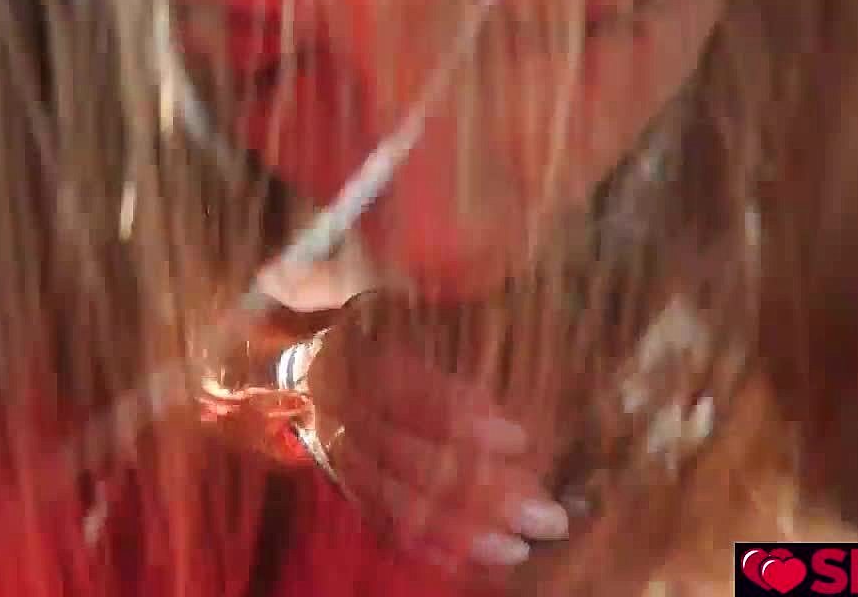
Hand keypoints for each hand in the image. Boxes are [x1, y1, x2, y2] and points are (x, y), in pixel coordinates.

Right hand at [298, 294, 569, 571]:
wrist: (311, 365)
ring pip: (400, 503)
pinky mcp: (347, 489)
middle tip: (547, 515)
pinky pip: (388, 526)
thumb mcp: (403, 305)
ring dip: (462, 532)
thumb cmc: (383, 326)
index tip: (520, 440)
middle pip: (411, 461)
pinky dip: (432, 546)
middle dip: (483, 493)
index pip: (408, 393)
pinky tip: (478, 561)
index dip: (462, 417)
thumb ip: (443, 306)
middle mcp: (340, 413)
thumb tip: (503, 297)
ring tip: (518, 548)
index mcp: (355, 356)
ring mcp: (339, 458)